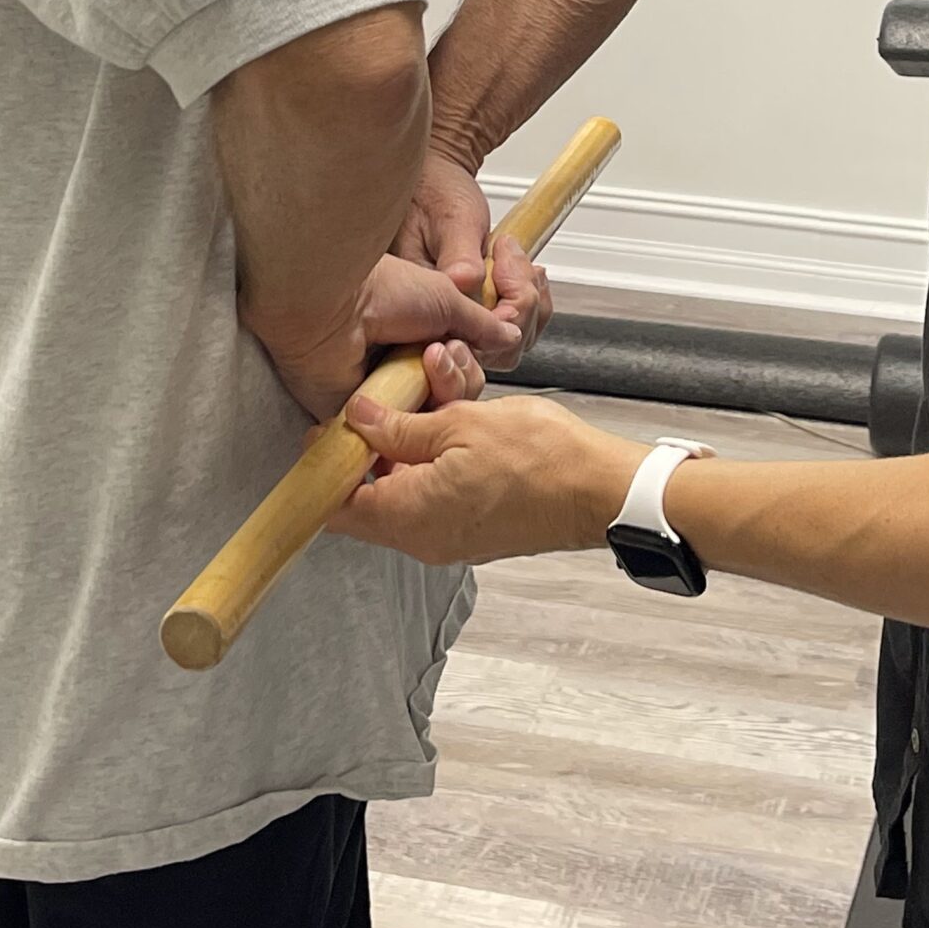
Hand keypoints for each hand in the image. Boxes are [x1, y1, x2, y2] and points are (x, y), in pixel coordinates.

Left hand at [246, 250, 524, 424]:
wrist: (334, 304)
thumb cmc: (386, 290)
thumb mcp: (447, 298)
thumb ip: (480, 324)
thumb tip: (510, 335)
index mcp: (423, 337)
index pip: (459, 371)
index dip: (468, 368)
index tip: (463, 350)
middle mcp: (403, 367)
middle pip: (450, 399)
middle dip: (457, 382)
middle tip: (442, 357)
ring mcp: (384, 394)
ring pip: (429, 422)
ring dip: (437, 400)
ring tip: (422, 372)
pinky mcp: (362, 421)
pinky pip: (395, 442)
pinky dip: (408, 434)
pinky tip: (413, 411)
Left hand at [330, 393, 644, 564]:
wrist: (600, 490)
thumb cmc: (541, 460)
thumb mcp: (461, 424)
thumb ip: (400, 426)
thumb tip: (356, 420)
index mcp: (410, 516)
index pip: (336, 506)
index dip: (327, 464)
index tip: (329, 430)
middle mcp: (424, 538)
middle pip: (372, 493)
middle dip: (379, 438)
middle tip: (391, 396)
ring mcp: (451, 537)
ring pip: (408, 486)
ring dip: (415, 439)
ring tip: (439, 389)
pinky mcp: (474, 528)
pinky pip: (437, 493)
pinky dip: (439, 456)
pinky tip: (459, 415)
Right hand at [395, 150, 554, 366]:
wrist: (434, 181)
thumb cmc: (435, 193)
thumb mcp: (450, 219)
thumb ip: (459, 255)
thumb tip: (466, 284)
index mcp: (415, 300)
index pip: (464, 340)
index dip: (500, 320)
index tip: (507, 274)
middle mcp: (429, 321)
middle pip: (489, 351)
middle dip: (520, 309)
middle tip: (513, 262)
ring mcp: (450, 322)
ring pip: (504, 344)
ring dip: (527, 306)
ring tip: (520, 264)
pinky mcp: (466, 315)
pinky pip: (506, 329)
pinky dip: (526, 304)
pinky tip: (524, 276)